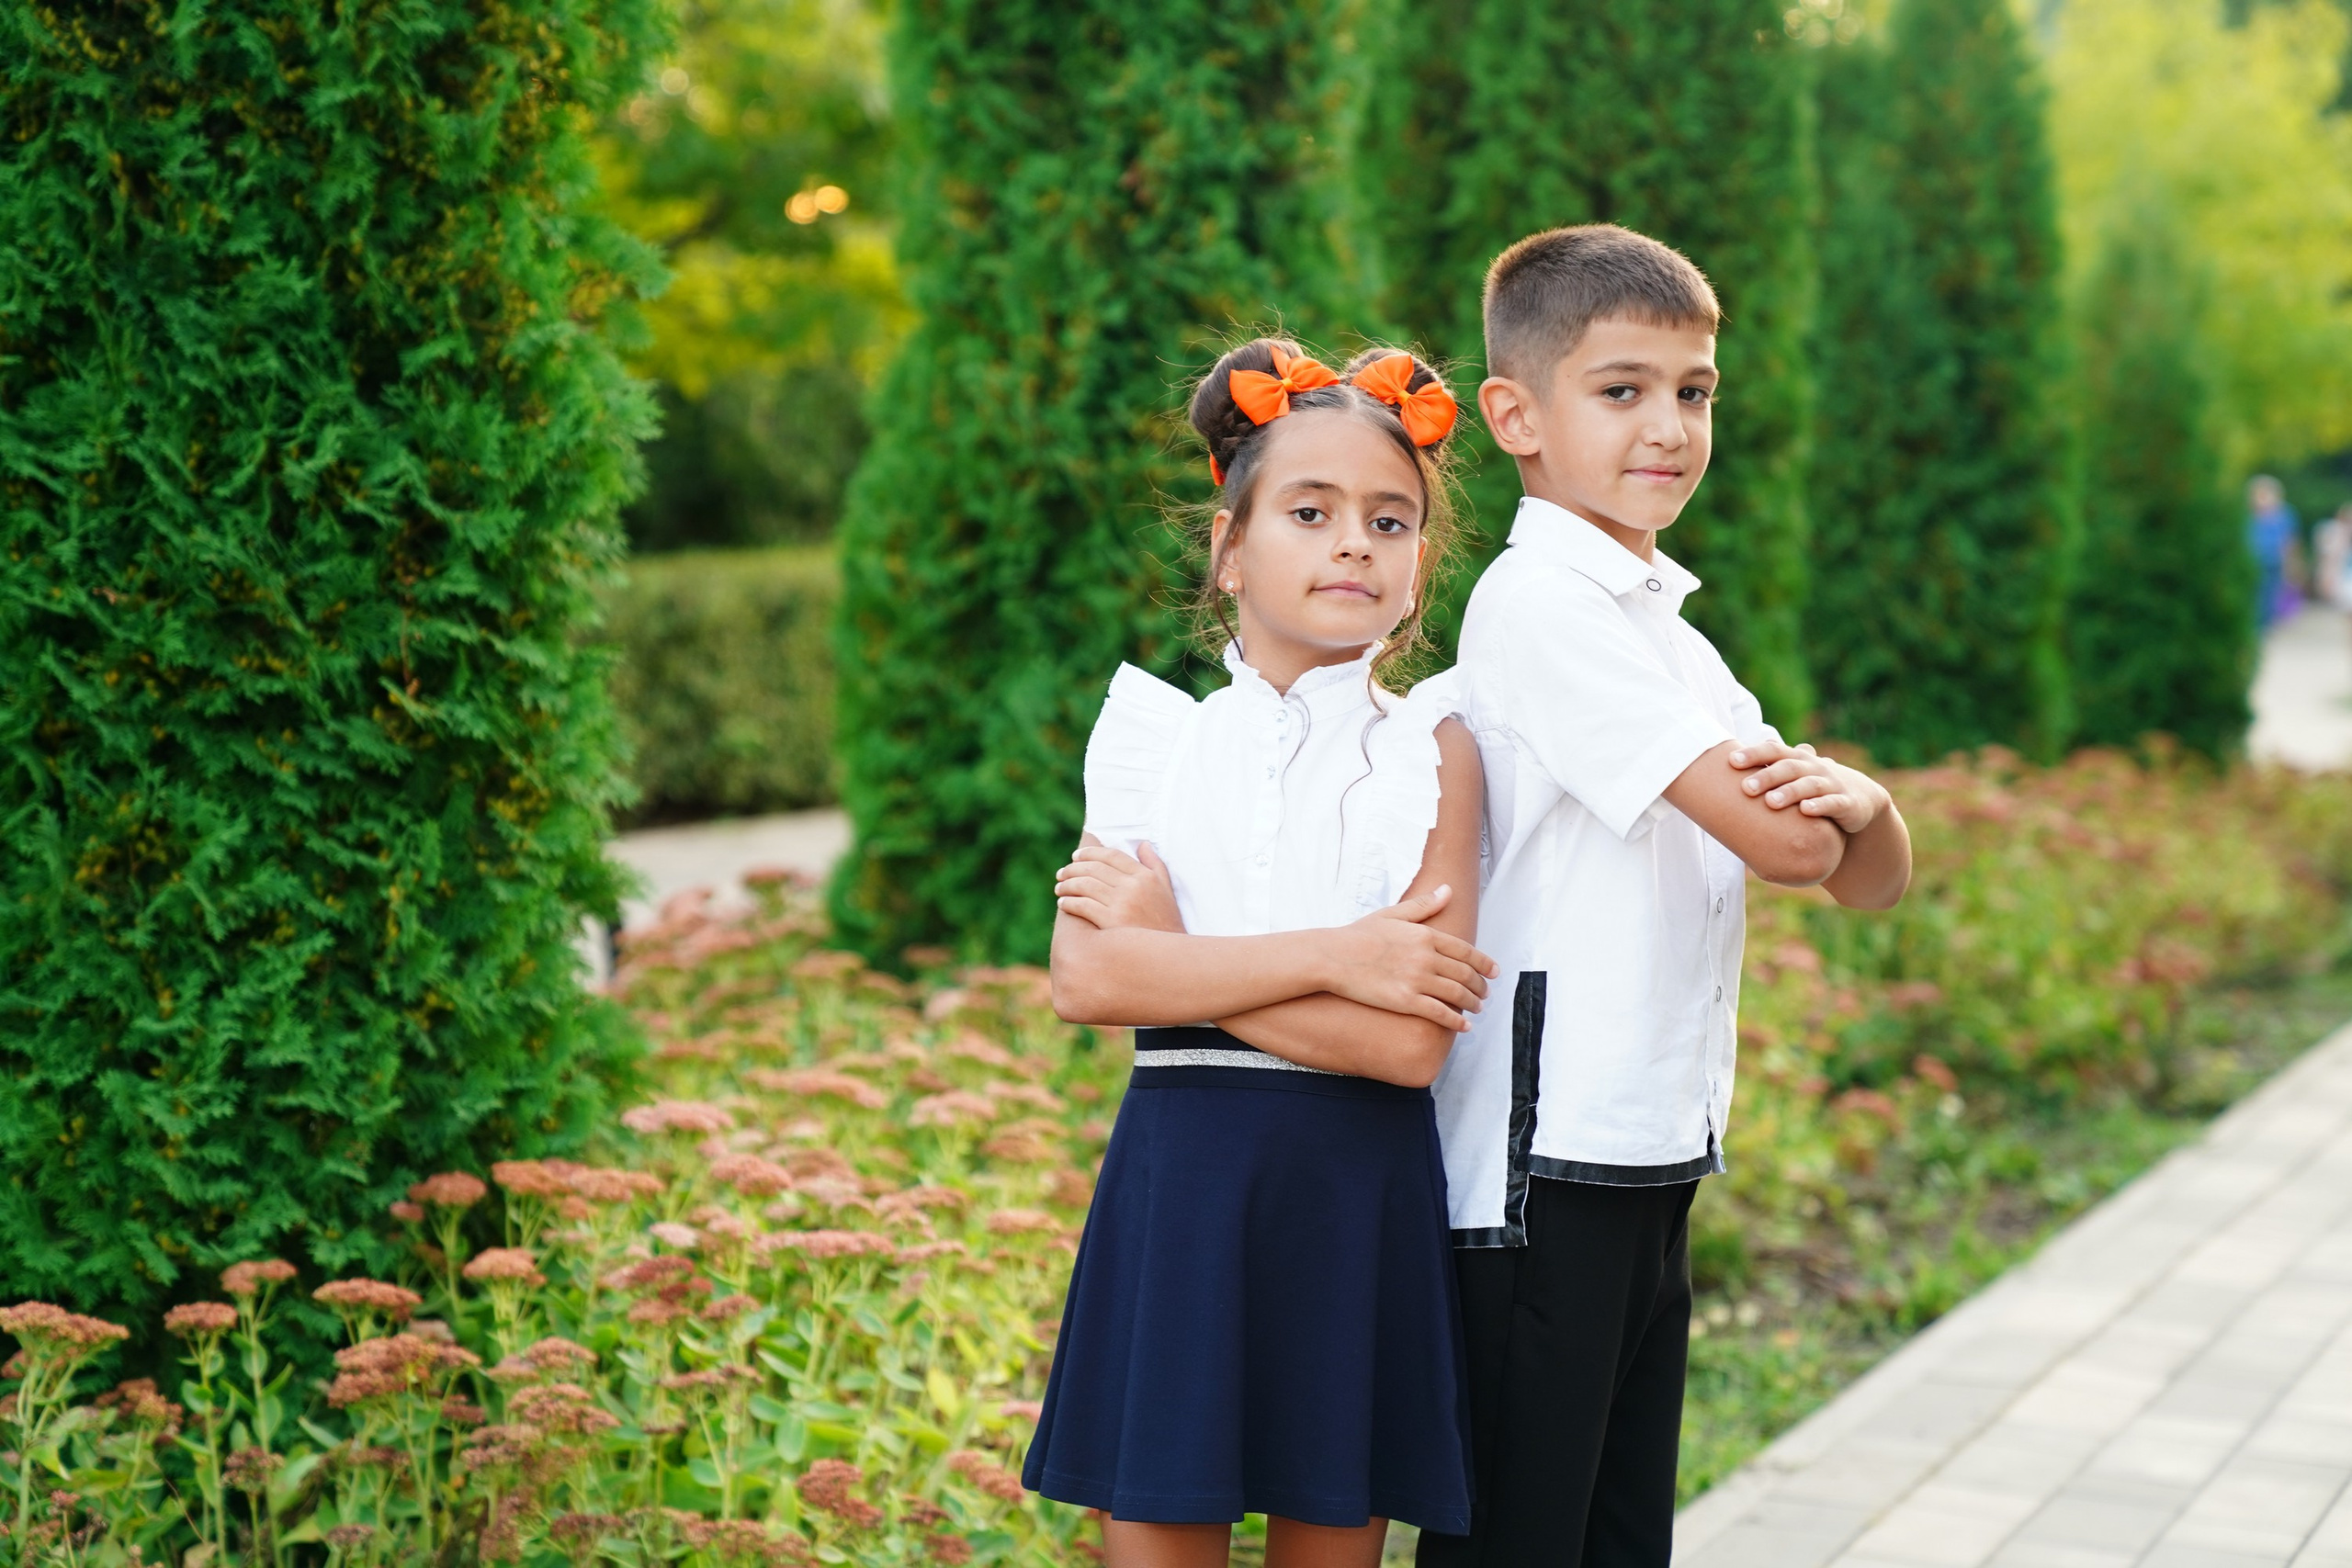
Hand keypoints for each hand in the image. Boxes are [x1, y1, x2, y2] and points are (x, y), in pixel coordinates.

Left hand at [1054, 836, 1184, 931]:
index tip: (1076, 856)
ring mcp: (1122, 903)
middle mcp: (1134, 886)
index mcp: (1145, 876)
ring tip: (1059, 888)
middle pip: (1094, 868)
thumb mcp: (1166, 888)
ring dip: (1067, 885)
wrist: (1167, 955)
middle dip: (1073, 869)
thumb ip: (1154, 864)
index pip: (1112, 855)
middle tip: (1061, 873)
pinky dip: (1069, 902)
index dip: (1090, 853)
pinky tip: (1063, 903)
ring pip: (1085, 885)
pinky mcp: (1111, 921)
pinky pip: (1082, 905)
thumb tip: (1142, 844)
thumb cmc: (1166, 922)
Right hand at [1319, 886, 1500, 1031]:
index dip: (1484, 963)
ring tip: (1478, 1009)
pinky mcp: (1406, 1001)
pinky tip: (1464, 1026)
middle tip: (1485, 994)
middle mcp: (1426, 957)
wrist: (1332, 957)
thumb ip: (1423, 905)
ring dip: (1473, 1003)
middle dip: (1480, 986)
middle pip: (1465, 974)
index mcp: (1425, 935)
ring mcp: (1417, 980)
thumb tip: (1448, 890)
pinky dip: (1456, 1021)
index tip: (1494, 972)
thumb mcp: (1392, 914)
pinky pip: (1440, 1014)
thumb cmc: (1358, 935)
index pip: (1466, 951)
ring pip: (1457, 994)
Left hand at [1728, 740, 1890, 835]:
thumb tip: (1725, 767)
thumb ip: (1766, 770)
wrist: (1860, 800)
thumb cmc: (1814, 788)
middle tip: (1746, 787)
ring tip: (1771, 802)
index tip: (1731, 761)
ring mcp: (1832, 784)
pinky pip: (1834, 803)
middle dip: (1767, 776)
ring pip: (1810, 785)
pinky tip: (1807, 810)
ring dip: (1790, 792)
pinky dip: (1821, 805)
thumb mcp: (1793, 777)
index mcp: (1798, 759)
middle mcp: (1815, 768)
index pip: (1774, 751)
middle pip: (1789, 767)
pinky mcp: (1847, 803)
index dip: (1754, 753)